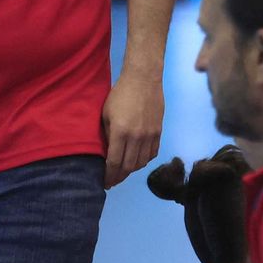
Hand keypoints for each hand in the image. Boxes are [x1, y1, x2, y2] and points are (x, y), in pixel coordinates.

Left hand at [101, 70, 163, 187]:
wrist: (143, 80)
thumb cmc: (120, 94)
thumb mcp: (106, 114)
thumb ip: (108, 135)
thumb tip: (108, 153)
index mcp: (120, 132)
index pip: (114, 162)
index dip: (109, 175)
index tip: (104, 182)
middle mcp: (137, 137)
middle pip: (128, 167)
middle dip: (119, 177)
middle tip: (112, 180)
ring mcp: (150, 136)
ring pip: (141, 163)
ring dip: (131, 170)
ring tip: (123, 171)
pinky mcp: (158, 132)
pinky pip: (152, 154)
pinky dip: (143, 160)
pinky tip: (137, 160)